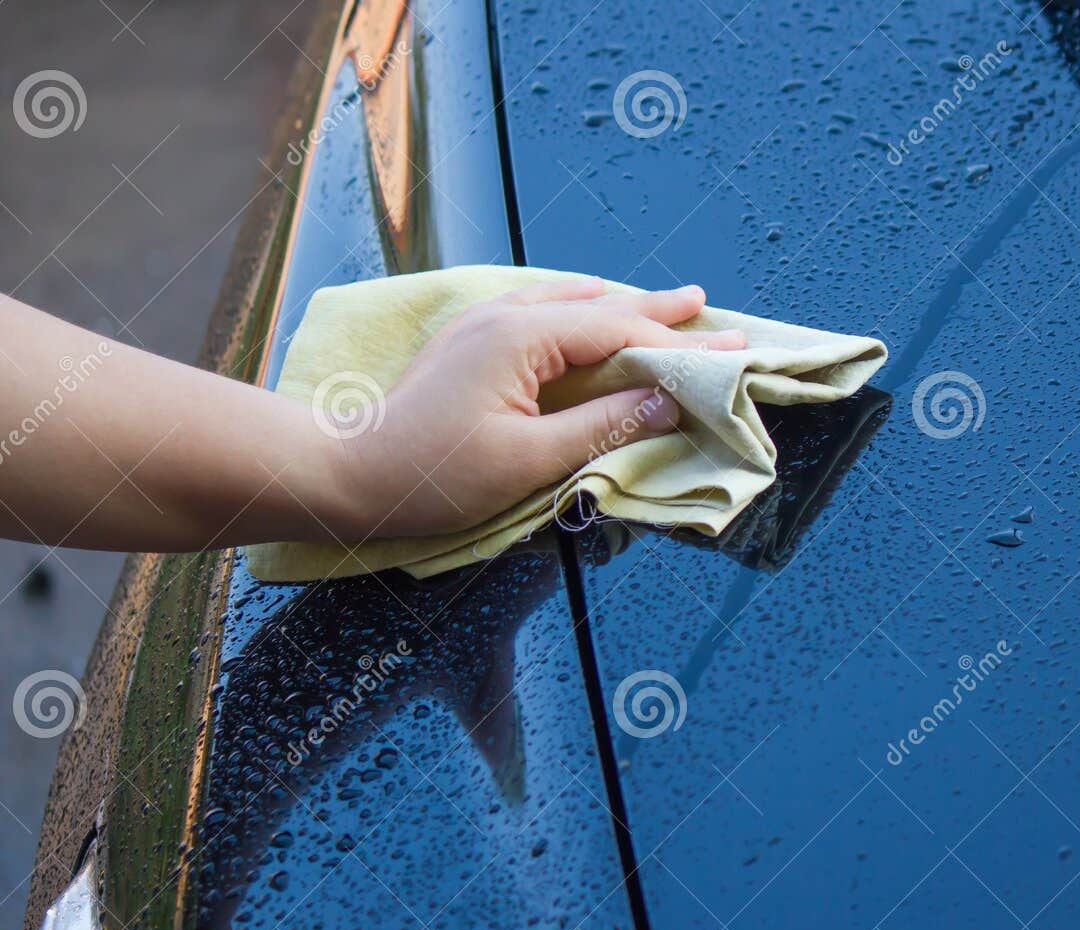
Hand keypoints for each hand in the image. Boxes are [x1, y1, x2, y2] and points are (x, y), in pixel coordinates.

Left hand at [330, 277, 745, 539]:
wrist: (347, 472)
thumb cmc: (435, 475)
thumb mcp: (528, 461)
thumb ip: (603, 427)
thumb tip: (666, 400)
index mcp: (524, 337)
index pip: (620, 333)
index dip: (678, 347)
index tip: (728, 356)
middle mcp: (506, 316)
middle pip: (601, 309)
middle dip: (660, 313)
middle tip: (710, 308)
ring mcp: (485, 324)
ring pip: (572, 304)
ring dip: (624, 306)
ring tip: (669, 301)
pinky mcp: (471, 342)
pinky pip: (541, 308)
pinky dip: (581, 308)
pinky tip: (589, 300)